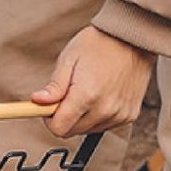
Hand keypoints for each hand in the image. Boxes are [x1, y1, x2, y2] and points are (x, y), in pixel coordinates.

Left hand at [31, 26, 154, 136]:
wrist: (133, 38)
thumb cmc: (99, 44)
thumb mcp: (69, 59)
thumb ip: (54, 86)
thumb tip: (38, 102)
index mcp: (86, 95)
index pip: (58, 128)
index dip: (49, 118)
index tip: (51, 105)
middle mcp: (105, 109)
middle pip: (71, 131)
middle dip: (65, 116)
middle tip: (70, 93)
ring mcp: (119, 114)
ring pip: (87, 130)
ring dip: (82, 117)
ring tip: (89, 90)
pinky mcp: (128, 116)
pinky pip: (104, 126)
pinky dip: (98, 115)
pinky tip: (102, 95)